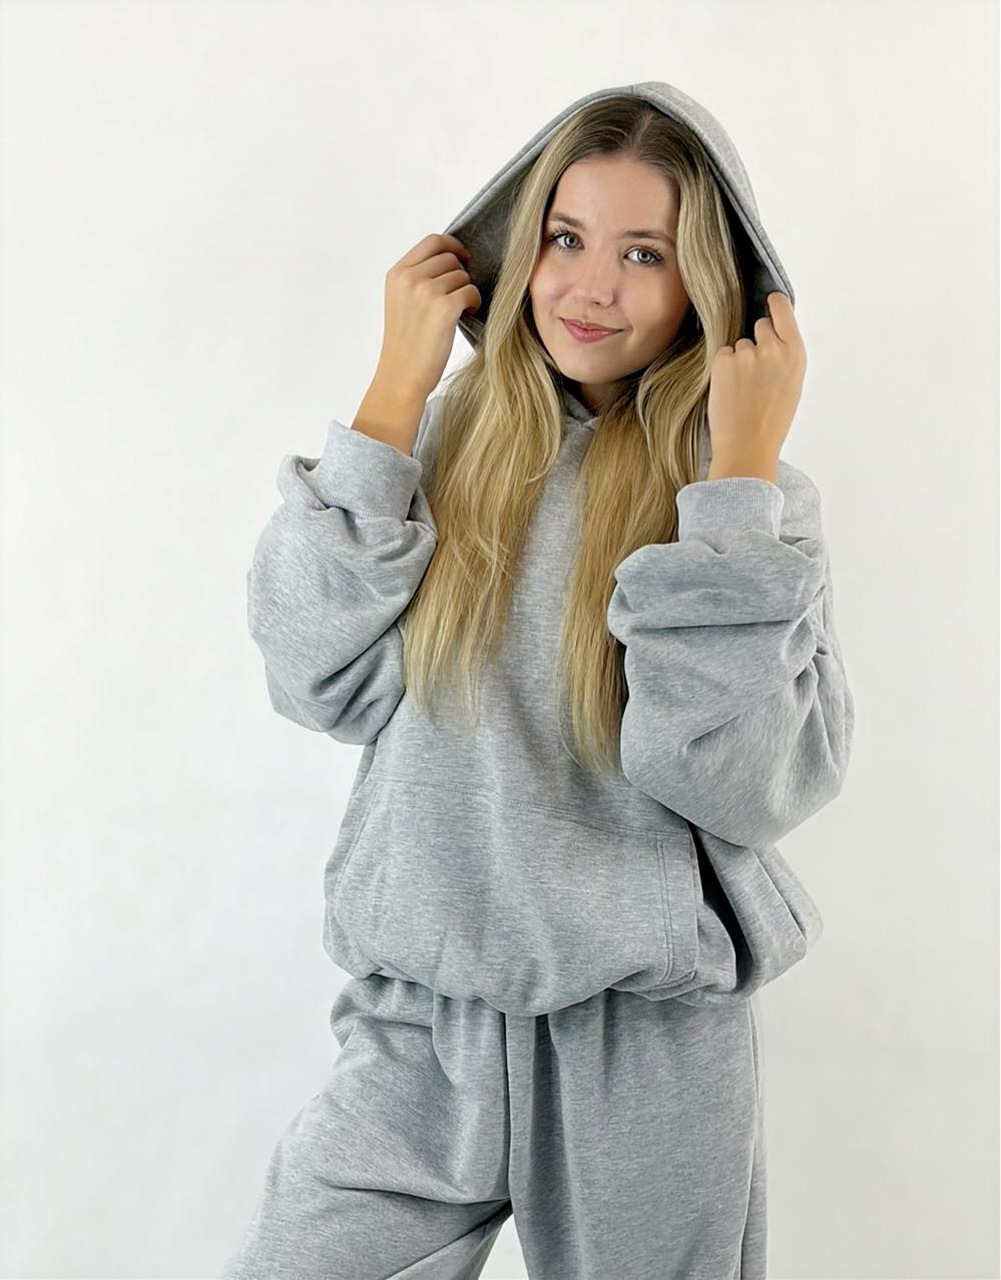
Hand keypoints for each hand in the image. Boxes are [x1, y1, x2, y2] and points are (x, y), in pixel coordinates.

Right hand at [374, 233, 480, 403]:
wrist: (401, 376)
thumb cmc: (406, 345)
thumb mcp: (401, 302)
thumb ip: (417, 278)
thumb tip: (451, 260)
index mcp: (396, 274)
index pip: (432, 241)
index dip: (453, 246)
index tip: (462, 259)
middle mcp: (409, 278)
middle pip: (450, 257)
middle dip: (460, 274)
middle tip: (459, 295)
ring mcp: (425, 292)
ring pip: (462, 275)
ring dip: (467, 291)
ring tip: (459, 310)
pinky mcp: (443, 308)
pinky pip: (471, 291)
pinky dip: (474, 302)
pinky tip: (466, 314)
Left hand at [706, 292, 806, 480]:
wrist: (748, 447)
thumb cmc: (771, 421)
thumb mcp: (792, 384)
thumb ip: (785, 356)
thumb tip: (772, 334)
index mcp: (796, 354)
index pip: (783, 311)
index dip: (775, 305)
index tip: (770, 300)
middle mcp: (773, 349)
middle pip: (760, 326)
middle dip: (756, 341)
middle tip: (756, 374)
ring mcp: (747, 354)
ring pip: (739, 344)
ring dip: (738, 360)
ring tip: (743, 390)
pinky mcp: (724, 362)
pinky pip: (722, 355)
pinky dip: (723, 369)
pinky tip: (730, 390)